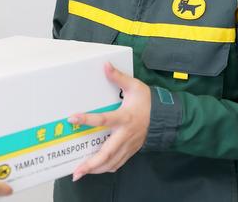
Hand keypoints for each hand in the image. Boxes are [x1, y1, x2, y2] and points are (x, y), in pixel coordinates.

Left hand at [70, 62, 150, 181]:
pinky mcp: (131, 150)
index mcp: (125, 118)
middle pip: (107, 153)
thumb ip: (118, 77)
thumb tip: (105, 65)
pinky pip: (118, 163)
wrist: (165, 116)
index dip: (87, 119)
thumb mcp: (134, 86)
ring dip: (96, 169)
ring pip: (112, 162)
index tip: (72, 118)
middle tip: (77, 172)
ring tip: (81, 173)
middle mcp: (126, 134)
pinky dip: (106, 168)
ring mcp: (129, 145)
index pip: (103, 120)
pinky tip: (96, 169)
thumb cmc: (148, 101)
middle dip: (91, 164)